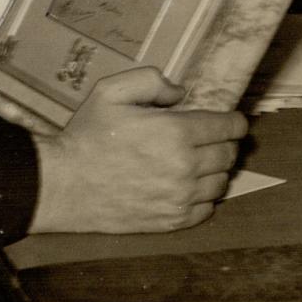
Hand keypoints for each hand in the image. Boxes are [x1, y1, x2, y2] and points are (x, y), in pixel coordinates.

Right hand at [27, 66, 247, 234]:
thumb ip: (150, 81)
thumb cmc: (88, 135)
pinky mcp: (172, 220)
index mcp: (174, 132)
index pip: (226, 127)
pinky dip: (205, 196)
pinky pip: (207, 209)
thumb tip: (180, 93)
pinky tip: (189, 186)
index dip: (234, 122)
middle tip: (213, 139)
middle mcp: (185, 166)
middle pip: (228, 155)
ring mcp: (180, 197)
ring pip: (222, 182)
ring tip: (200, 162)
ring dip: (217, 170)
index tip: (233, 121)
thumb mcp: (110, 91)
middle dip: (226, 144)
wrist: (66, 183)